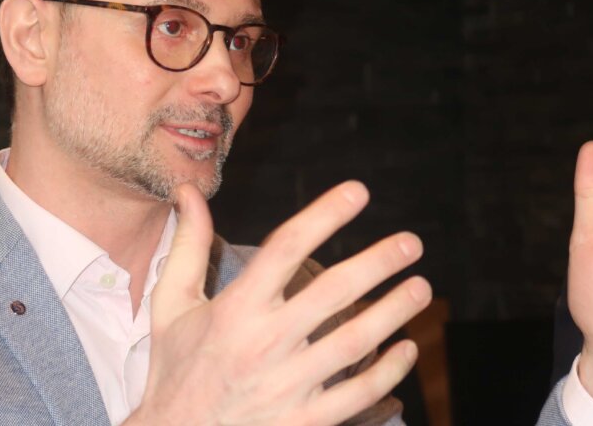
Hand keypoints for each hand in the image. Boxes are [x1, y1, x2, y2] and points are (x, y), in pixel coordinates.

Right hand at [126, 180, 430, 425]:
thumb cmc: (176, 367)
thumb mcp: (171, 305)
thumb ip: (187, 245)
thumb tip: (189, 189)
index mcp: (234, 310)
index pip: (285, 249)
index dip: (324, 215)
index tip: (359, 191)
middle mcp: (262, 345)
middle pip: (331, 293)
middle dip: (377, 263)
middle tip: (411, 243)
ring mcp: (286, 387)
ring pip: (353, 344)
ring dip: (393, 312)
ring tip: (422, 287)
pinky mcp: (303, 422)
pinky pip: (357, 396)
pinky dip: (388, 372)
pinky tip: (407, 348)